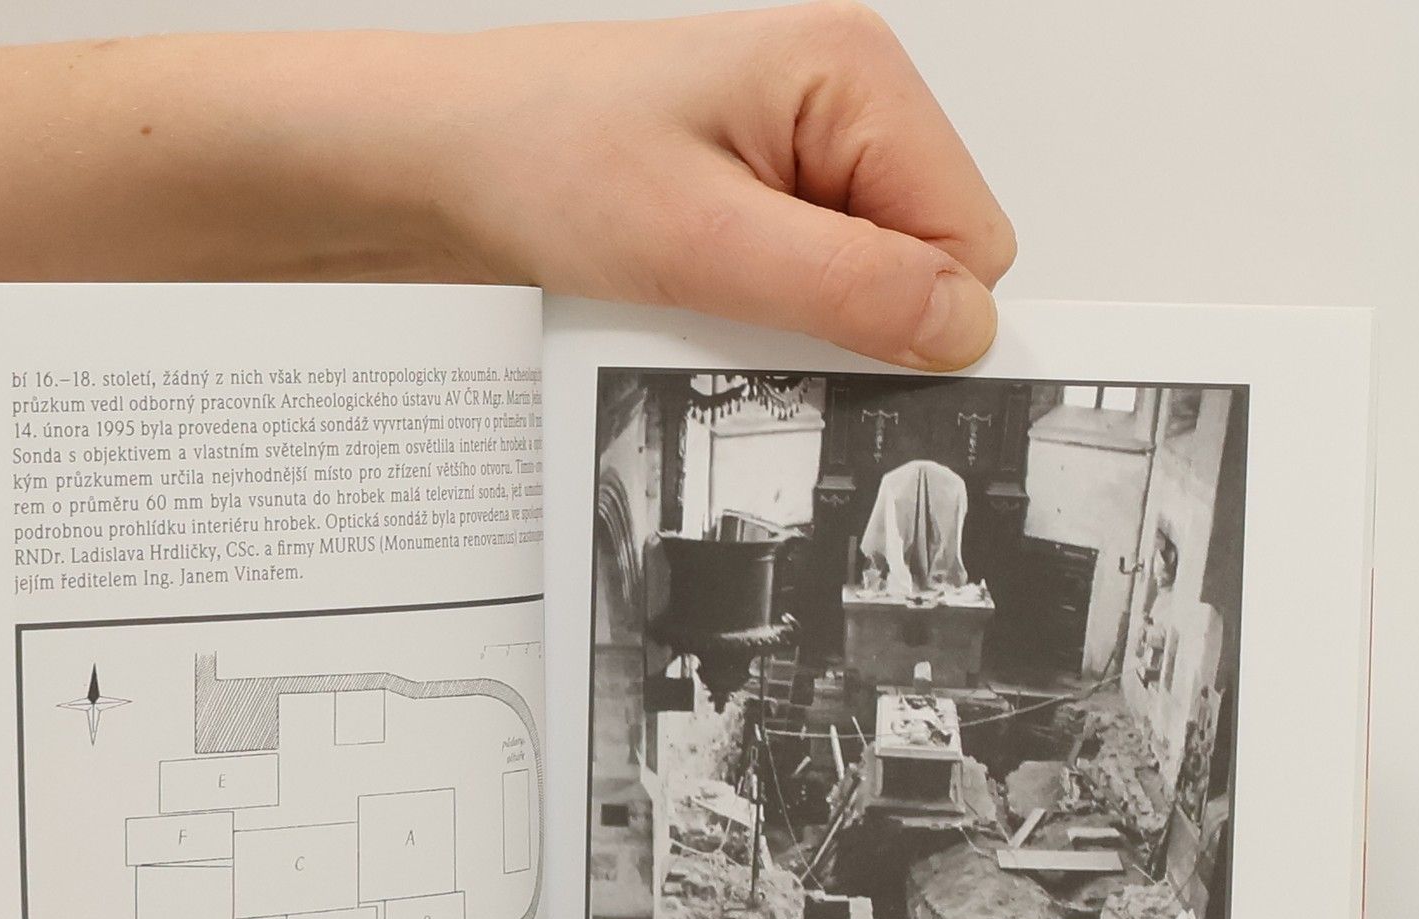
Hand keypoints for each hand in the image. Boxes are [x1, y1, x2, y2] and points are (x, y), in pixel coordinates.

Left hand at [432, 3, 1016, 368]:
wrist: (446, 161)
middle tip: (749, 313)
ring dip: (802, 318)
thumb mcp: (704, 243)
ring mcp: (808, 145)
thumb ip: (848, 288)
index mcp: (856, 75)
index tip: (834, 344)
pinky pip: (814, 278)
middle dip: (856, 314)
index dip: (915, 312)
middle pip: (930, 258)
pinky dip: (768, 311)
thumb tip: (963, 329)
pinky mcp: (771, 189)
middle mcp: (846, 98)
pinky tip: (703, 295)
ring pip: (871, 279)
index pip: (972, 236)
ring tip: (709, 293)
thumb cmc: (544, 160)